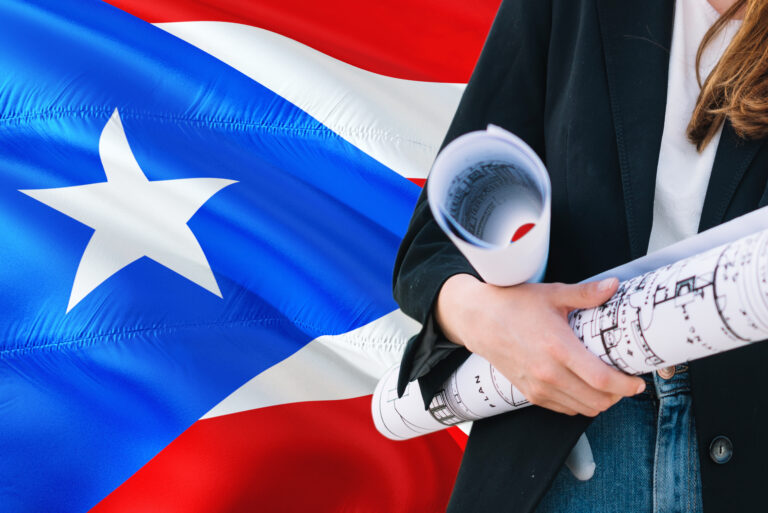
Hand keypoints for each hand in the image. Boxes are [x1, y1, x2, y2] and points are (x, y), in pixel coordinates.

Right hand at [435, 274, 645, 416]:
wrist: (477, 319)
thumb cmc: (512, 304)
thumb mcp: (551, 294)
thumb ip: (585, 294)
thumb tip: (613, 286)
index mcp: (558, 348)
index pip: (603, 380)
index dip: (626, 385)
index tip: (637, 381)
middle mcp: (548, 373)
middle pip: (597, 401)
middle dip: (618, 395)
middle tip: (625, 381)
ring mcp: (538, 387)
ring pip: (583, 409)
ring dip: (600, 401)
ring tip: (606, 384)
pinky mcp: (530, 394)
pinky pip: (565, 409)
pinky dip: (579, 403)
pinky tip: (582, 385)